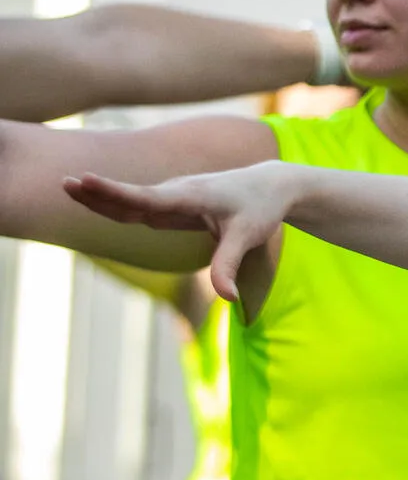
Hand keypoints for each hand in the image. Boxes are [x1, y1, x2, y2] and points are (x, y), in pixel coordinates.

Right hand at [64, 163, 298, 300]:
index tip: (88, 180)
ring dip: (101, 195)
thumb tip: (227, 299)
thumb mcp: (247, 237)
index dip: (117, 192)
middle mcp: (177, 193)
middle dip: (100, 192)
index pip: (148, 198)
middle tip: (64, 183)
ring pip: (132, 201)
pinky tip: (91, 198)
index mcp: (192, 196)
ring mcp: (172, 198)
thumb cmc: (259, 208)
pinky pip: (138, 206)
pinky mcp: (172, 206)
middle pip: (132, 197)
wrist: (271, 185)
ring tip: (68, 186)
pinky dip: (115, 203)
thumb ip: (230, 267)